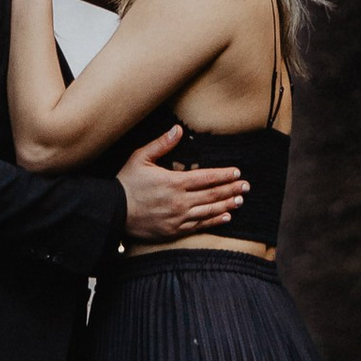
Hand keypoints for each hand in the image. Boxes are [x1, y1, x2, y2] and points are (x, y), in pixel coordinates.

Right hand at [118, 124, 250, 244]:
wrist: (114, 212)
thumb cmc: (126, 183)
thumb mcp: (140, 158)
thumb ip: (161, 144)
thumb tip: (178, 129)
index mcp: (174, 182)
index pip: (206, 177)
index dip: (223, 175)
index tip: (237, 172)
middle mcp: (179, 201)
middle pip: (212, 195)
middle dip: (231, 189)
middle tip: (246, 186)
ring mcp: (178, 217)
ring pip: (209, 211)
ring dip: (227, 205)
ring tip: (240, 200)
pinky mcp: (174, 230)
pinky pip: (199, 226)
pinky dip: (214, 221)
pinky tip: (225, 217)